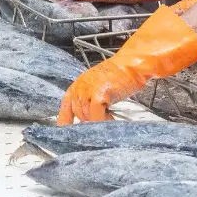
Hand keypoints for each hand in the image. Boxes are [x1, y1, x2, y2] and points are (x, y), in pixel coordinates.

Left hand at [57, 6, 196, 123]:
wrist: (132, 65)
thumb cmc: (119, 76)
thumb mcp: (98, 86)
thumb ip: (89, 99)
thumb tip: (86, 118)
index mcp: (77, 84)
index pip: (66, 105)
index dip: (65, 119)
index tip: (65, 131)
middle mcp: (79, 86)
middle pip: (78, 114)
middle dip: (89, 122)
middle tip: (102, 124)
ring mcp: (88, 90)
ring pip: (87, 116)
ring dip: (98, 122)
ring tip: (110, 120)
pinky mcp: (99, 94)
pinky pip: (96, 116)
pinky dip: (103, 121)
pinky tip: (112, 120)